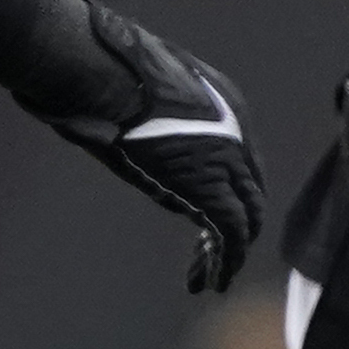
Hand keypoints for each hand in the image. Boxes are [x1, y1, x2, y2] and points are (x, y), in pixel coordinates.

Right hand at [6, 0, 266, 292]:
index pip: (241, 160)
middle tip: (213, 259)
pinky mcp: (208, 186)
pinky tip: (209, 283)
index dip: (229, 192)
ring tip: (211, 282)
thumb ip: (136, 104)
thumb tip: (99, 117)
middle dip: (235, 227)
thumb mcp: (134, 82)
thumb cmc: (104, 65)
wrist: (102, 68)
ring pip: (246, 217)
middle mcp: (236, 131)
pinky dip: (223, 261)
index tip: (209, 220)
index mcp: (225, 102)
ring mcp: (226, 158)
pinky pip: (229, 232)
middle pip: (249, 191)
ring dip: (229, 254)